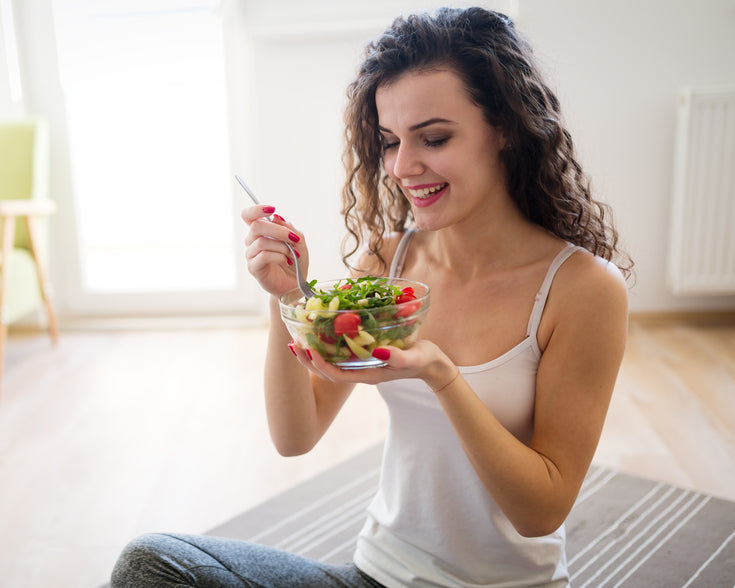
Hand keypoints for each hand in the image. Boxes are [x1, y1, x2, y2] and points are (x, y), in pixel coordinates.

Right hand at [242, 205, 308, 297]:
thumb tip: (276, 217)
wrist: (296, 284)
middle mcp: (252, 241)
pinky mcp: (253, 268)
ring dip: (282, 246)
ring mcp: (251, 255)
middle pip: (256, 226)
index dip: (256, 209)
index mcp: (261, 232)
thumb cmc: (296, 261)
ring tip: (293, 254)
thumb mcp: (298, 240)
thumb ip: (288, 228)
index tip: (271, 209)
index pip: (248, 215)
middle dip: (278, 230)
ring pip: (261, 242)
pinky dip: (279, 256)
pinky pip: (263, 256)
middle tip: (294, 238)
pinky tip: (287, 261)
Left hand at [288, 338, 456, 389]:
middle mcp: (361, 372)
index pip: (336, 375)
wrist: (432, 364)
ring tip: (298, 339)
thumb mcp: (414, 358)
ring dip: (314, 353)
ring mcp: (362, 365)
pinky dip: (327, 345)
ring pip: (331, 363)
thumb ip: (398, 357)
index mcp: (369, 375)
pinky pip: (340, 354)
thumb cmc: (424, 360)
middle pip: (327, 371)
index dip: (319, 364)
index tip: (307, 349)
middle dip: (308, 360)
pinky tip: (320, 333)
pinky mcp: (365, 356)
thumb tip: (378, 352)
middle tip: (293, 343)